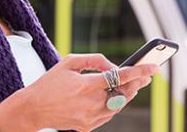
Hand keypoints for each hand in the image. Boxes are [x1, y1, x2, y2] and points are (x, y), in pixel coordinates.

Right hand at [0, 53, 158, 131]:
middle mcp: (90, 103)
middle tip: (146, 75)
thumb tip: (114, 66)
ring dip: (128, 94)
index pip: (120, 77)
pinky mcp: (88, 126)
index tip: (154, 67)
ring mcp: (90, 117)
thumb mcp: (68, 62)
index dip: (140, 71)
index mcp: (86, 85)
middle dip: (138, 82)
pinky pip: (109, 114)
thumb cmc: (50, 83)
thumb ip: (94, 60)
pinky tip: (117, 96)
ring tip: (134, 84)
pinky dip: (116, 104)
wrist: (32, 109)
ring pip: (119, 105)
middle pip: (124, 92)